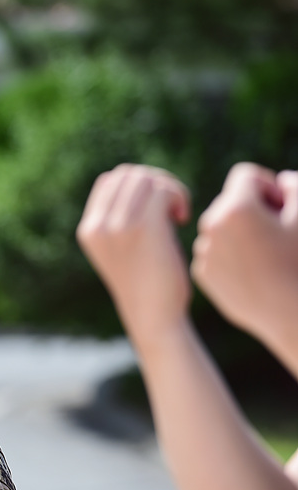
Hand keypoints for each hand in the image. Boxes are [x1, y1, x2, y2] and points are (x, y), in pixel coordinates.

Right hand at [76, 164, 191, 345]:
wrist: (154, 317)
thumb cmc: (146, 284)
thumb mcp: (121, 249)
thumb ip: (119, 217)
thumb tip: (137, 178)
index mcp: (88, 229)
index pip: (110, 179)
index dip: (138, 185)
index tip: (156, 209)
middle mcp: (98, 226)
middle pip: (129, 173)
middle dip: (156, 183)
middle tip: (171, 210)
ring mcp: (118, 226)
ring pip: (147, 178)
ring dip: (169, 189)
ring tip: (177, 216)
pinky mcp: (144, 228)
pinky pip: (163, 190)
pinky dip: (179, 198)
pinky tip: (183, 220)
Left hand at [193, 163, 297, 337]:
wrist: (290, 313)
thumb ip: (294, 187)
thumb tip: (279, 181)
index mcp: (235, 208)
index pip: (245, 176)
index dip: (268, 185)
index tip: (282, 206)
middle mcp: (211, 228)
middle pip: (229, 202)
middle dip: (252, 209)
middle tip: (277, 231)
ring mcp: (204, 252)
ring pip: (219, 228)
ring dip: (240, 232)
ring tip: (266, 254)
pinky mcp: (201, 274)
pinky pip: (214, 251)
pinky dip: (230, 255)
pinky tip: (254, 271)